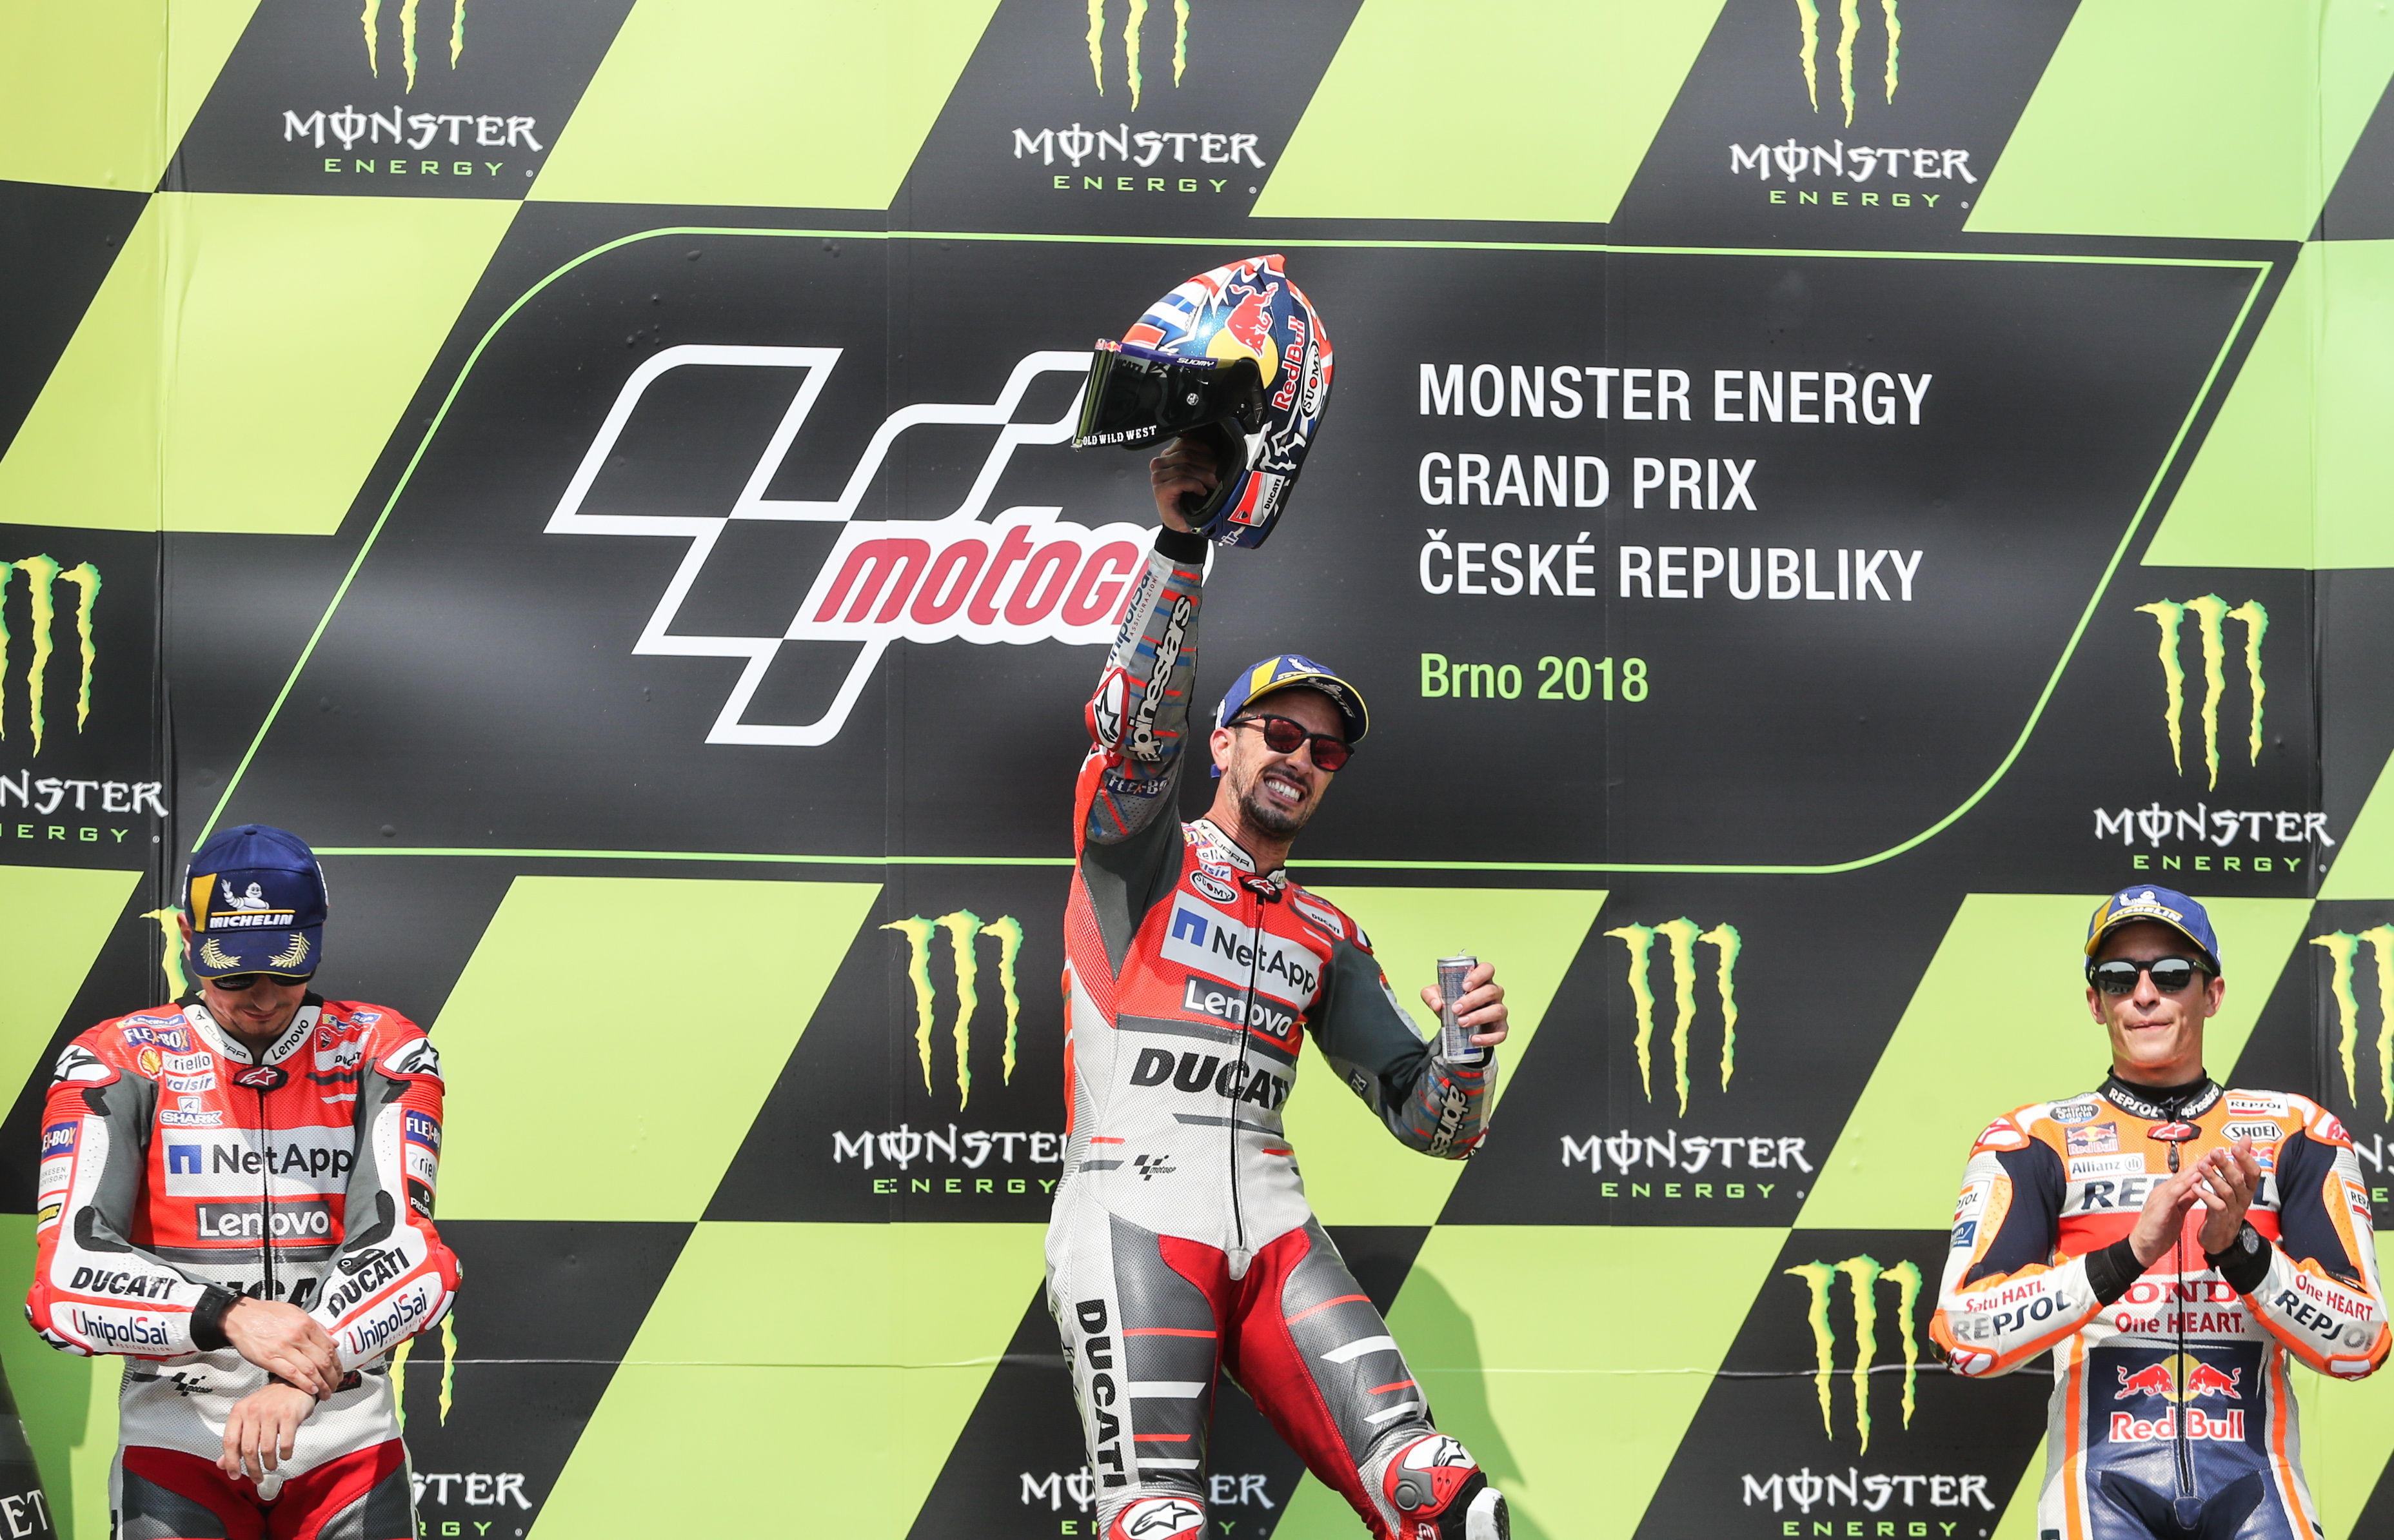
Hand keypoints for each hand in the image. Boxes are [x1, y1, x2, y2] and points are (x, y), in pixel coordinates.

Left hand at [219, 1382, 314, 1482]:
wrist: (294, 1383)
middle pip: (248, 1449)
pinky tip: (285, 1455)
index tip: (235, 1475)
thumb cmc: (270, 1403)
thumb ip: (236, 1440)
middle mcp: (253, 1410)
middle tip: (257, 1477)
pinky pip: (285, 1443)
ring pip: (266, 1448)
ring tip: (271, 1466)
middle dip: (252, 1469)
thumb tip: (222, 1464)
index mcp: (239, 1411)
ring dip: (269, 1463)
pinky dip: (285, 1454)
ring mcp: (272, 1412)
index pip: (229, 1442)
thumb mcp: (248, 1417)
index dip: (231, 1462)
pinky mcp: (290, 1415)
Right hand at [221, 1297, 339, 1398]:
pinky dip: (304, 1384)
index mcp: (305, 1324)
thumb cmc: (267, 1314)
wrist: (242, 1316)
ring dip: (321, 1384)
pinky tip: (311, 1390)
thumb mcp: (296, 1313)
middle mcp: (297, 1336)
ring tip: (325, 1392)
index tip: (339, 1372)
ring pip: (310, 1370)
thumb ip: (316, 1327)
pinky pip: (291, 1374)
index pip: (329, 1348)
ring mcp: (283, 1348)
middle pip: (322, 1361)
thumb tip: (333, 1341)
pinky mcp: (269, 1359)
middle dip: (332, 1376)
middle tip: (335, 1385)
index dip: (337, 1363)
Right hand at [1150, 435, 1220, 532]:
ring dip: (1203, 477)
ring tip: (1211, 486)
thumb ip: (1199, 458)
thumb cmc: (1190, 499)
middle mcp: (1159, 465)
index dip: (1204, 451)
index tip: (1216, 461)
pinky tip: (1201, 492)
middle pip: (1186, 455)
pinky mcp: (1160, 490)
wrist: (1183, 521)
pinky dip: (1195, 485)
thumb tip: (1215, 448)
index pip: (1185, 443)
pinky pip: (1181, 480)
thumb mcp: (1197, 472)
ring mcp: (1157, 477)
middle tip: (1218, 478)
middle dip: (1207, 466)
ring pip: (1184, 468)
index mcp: (1167, 456)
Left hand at [1421, 963, 1506, 1046]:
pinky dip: (1488, 1038)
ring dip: (1479, 1017)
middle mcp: (1494, 993)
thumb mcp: (1436, 995)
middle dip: (1473, 1000)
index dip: (1478, 975)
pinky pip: (1501, 1033)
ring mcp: (1499, 1011)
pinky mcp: (1500, 1029)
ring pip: (1497, 1010)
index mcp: (1481, 980)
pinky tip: (1474, 1039)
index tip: (1464, 986)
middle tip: (1455, 1009)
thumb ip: (1430, 995)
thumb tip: (1437, 1004)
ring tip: (1461, 1023)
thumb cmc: (1451, 1003)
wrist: (1455, 1025)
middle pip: (1491, 991)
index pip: (1487, 969)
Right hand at [2126, 1141, 2261, 1266]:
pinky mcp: (2159, 1207)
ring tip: (2211, 1158)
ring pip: (2181, 1180)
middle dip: (2203, 1161)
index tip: (2218, 1157)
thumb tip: (2199, 1187)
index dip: (2203, 1166)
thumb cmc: (2158, 1231)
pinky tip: (2197, 1177)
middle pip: (2185, 1174)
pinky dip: (2186, 1184)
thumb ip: (2186, 1198)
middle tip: (2218, 1150)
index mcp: (2169, 1193)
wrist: (2143, 1247)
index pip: (2188, 1176)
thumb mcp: (2177, 1212)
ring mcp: (2160, 1197)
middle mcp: (2164, 1191)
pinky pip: (2174, 1193)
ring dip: (2196, 1168)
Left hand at [2194, 1140, 2262, 1254]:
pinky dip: (2206, 1196)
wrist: (2220, 1236)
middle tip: (2215, 1151)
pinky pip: (2216, 1206)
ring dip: (2213, 1177)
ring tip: (2202, 1166)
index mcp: (2247, 1188)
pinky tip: (2195, 1187)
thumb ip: (2240, 1162)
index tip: (2235, 1146)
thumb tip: (2247, 1138)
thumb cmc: (2227, 1204)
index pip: (2253, 1172)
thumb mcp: (2235, 1182)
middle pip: (2239, 1180)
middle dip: (2227, 1165)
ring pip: (2227, 1192)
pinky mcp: (2221, 1219)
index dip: (2246, 1159)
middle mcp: (2243, 1198)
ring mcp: (2233, 1209)